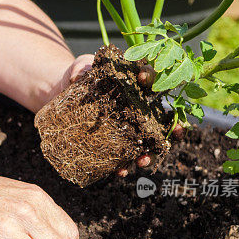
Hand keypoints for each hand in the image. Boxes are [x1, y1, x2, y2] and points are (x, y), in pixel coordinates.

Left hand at [49, 56, 159, 176]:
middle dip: (171, 127)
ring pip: (145, 145)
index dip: (152, 78)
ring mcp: (125, 129)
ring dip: (149, 154)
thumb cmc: (78, 77)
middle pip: (159, 120)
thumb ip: (81, 67)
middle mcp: (135, 109)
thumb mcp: (79, 68)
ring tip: (144, 160)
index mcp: (133, 86)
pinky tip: (121, 171)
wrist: (60, 94)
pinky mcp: (111, 144)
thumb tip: (79, 76)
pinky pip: (122, 159)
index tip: (144, 79)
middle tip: (177, 130)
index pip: (149, 80)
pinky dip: (123, 167)